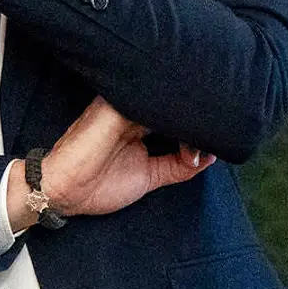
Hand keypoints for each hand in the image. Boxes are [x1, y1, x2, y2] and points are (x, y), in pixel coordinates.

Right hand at [12, 96, 213, 227]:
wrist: (63, 191)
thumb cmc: (98, 184)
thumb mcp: (149, 177)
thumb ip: (177, 166)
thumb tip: (208, 157)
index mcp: (135, 120)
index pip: (170, 108)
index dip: (194, 115)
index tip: (221, 126)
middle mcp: (127, 109)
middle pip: (168, 99)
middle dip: (195, 107)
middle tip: (224, 118)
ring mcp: (119, 107)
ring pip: (161, 96)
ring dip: (186, 108)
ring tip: (212, 119)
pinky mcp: (112, 111)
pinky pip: (148, 101)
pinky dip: (171, 110)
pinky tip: (190, 122)